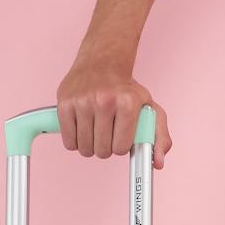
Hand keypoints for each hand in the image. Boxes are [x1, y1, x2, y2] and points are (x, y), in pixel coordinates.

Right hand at [55, 55, 172, 167]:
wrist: (102, 61)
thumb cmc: (126, 89)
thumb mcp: (149, 108)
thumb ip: (160, 136)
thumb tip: (158, 163)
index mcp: (127, 103)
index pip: (120, 148)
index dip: (120, 146)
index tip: (120, 136)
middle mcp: (104, 101)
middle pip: (102, 151)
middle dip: (105, 147)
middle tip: (107, 133)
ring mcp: (82, 101)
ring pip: (84, 148)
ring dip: (90, 146)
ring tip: (94, 130)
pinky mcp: (64, 103)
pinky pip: (68, 141)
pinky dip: (74, 141)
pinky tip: (82, 129)